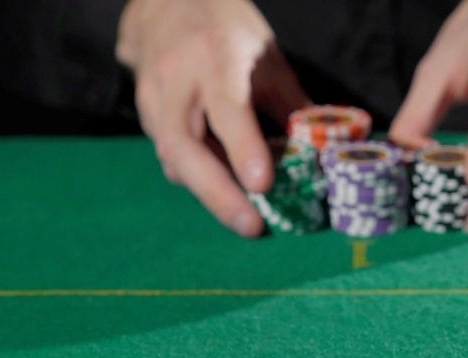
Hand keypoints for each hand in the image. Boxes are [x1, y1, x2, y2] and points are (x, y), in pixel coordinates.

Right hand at [116, 0, 308, 236]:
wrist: (164, 6)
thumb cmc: (226, 31)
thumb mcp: (265, 56)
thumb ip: (289, 104)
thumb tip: (321, 153)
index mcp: (214, 57)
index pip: (227, 108)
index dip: (243, 149)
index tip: (262, 184)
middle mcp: (177, 80)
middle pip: (186, 147)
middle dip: (218, 194)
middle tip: (252, 227)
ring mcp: (153, 102)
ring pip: (176, 160)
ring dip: (211, 195)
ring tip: (247, 219)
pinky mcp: (146, 120)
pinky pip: (173, 159)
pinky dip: (200, 180)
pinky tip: (224, 194)